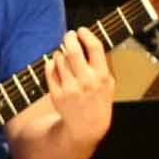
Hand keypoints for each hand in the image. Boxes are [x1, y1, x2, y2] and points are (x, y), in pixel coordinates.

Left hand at [44, 27, 114, 147]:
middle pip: (74, 51)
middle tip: (68, 35)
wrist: (87, 127)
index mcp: (101, 77)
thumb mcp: (108, 83)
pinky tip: (56, 65)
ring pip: (60, 59)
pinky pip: (50, 70)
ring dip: (60, 53)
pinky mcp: (57, 94)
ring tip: (64, 56)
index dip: (87, 35)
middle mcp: (86, 82)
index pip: (95, 48)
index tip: (81, 30)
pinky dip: (51, 63)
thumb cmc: (98, 100)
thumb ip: (100, 63)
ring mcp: (70, 88)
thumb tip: (87, 40)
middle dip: (69, 38)